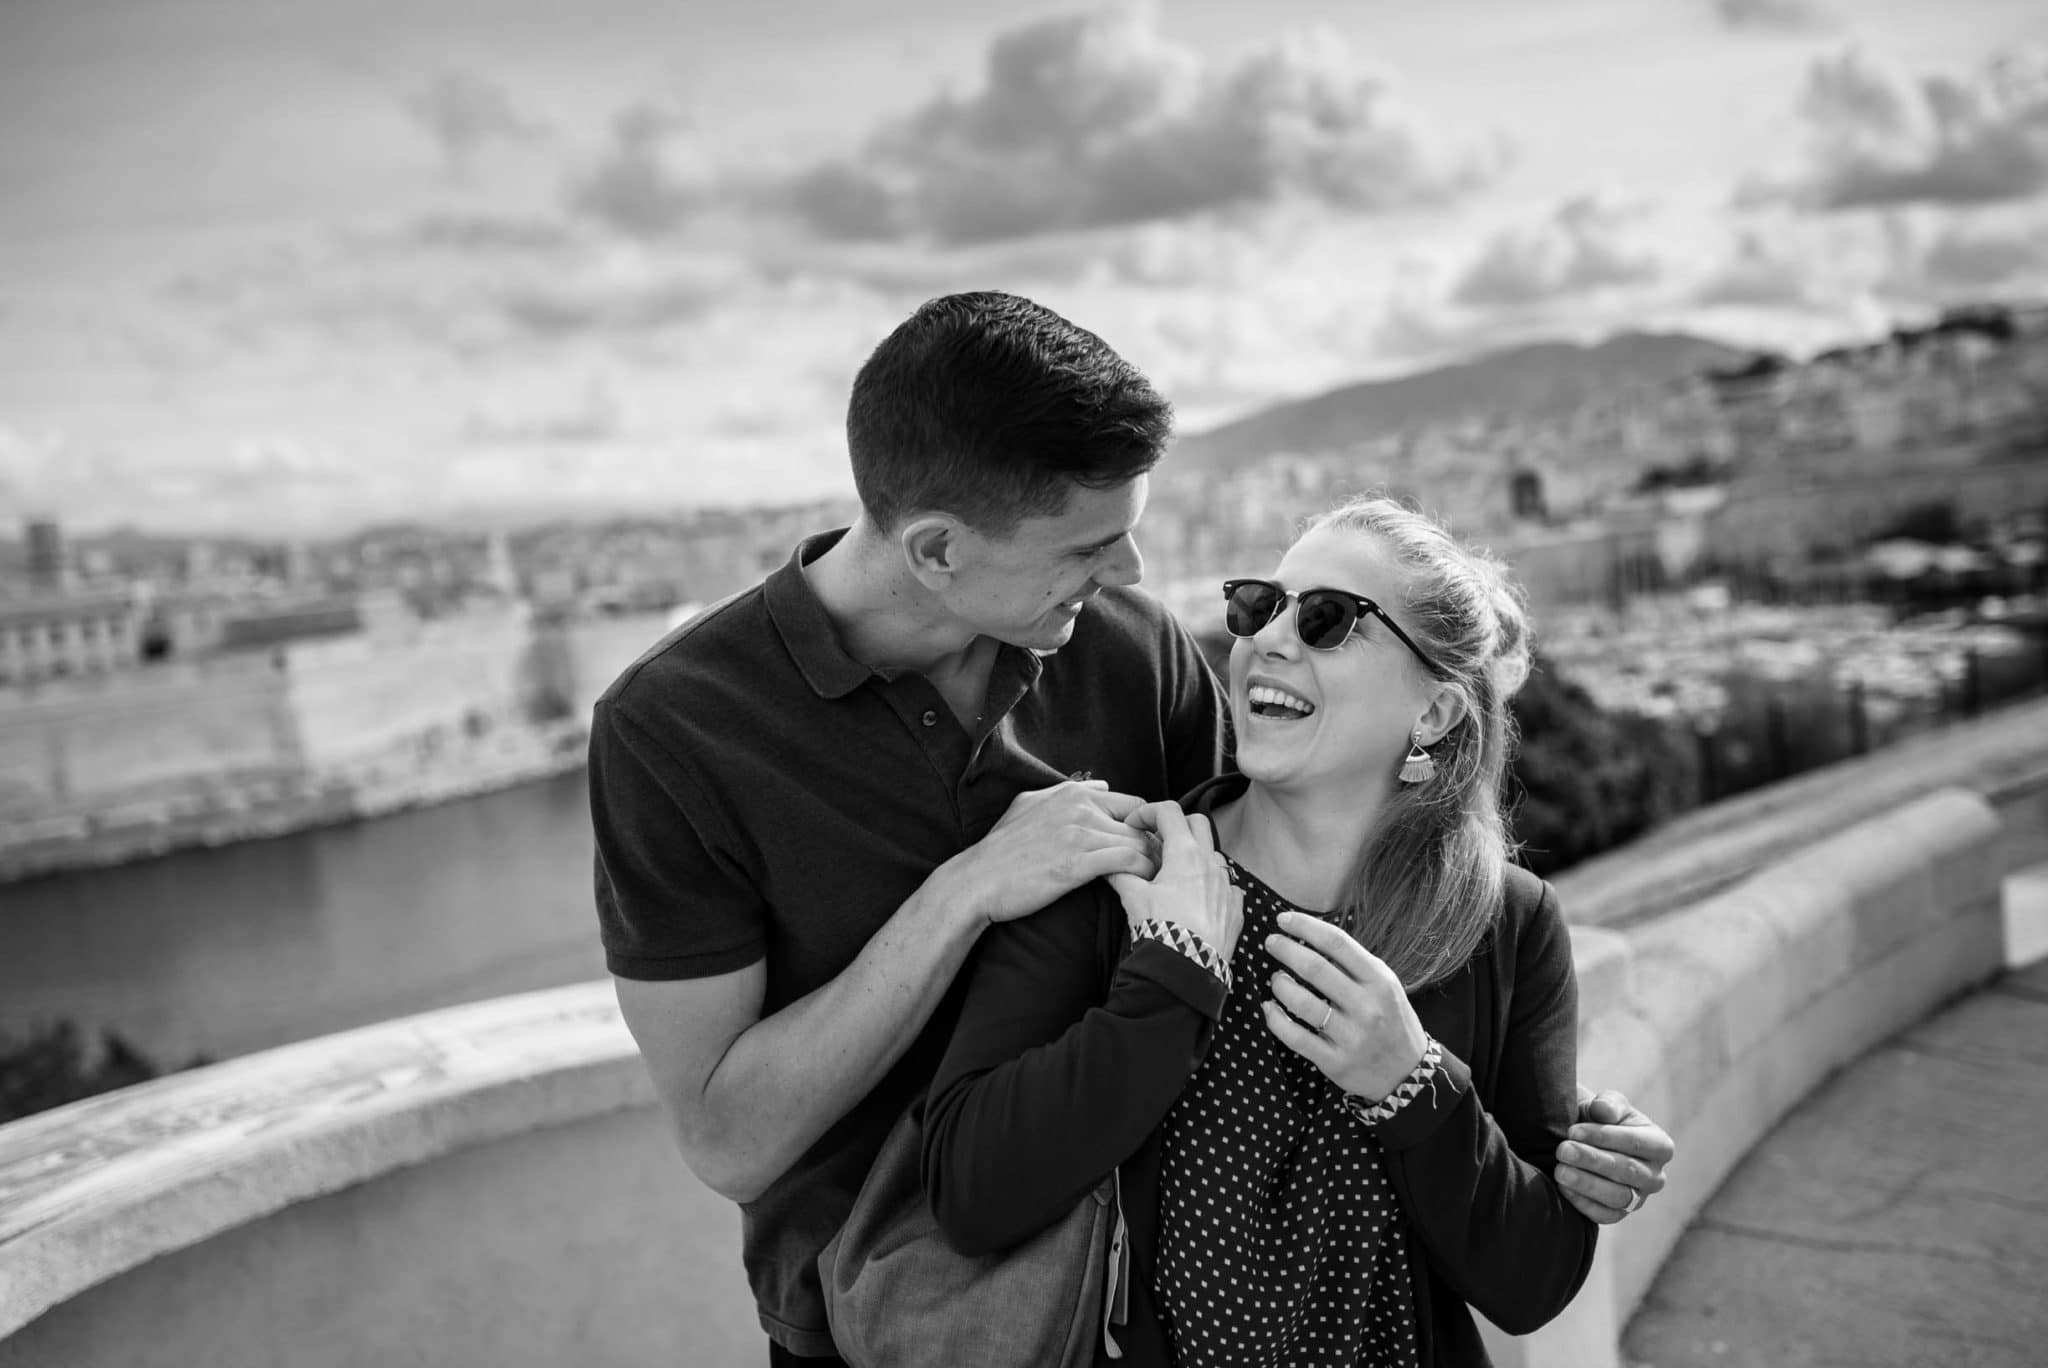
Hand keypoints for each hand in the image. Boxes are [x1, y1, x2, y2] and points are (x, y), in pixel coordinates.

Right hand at [933, 780, 1156, 927]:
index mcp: (1072, 793)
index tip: (1147, 848)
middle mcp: (1079, 807)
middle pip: (1140, 824)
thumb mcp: (1028, 805)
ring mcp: (1079, 833)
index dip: (1144, 827)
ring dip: (1151, 863)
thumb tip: (1099, 786)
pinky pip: (1127, 862)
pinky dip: (1140, 873)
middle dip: (1154, 846)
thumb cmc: (1002, 848)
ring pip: (1138, 843)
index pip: (1132, 802)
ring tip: (1156, 882)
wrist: (978, 880)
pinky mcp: (1077, 863)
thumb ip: (1066, 792)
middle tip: (1161, 868)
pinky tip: (1140, 887)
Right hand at [1106, 802, 1243, 963]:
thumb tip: (1109, 865)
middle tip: (1157, 843)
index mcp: (1185, 854)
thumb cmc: (1162, 931)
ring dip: (1194, 856)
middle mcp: (1210, 864)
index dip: (1149, 812)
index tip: (1136, 826)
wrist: (1187, 969)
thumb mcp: (1133, 898)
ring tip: (1175, 876)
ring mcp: (1227, 885)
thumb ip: (1120, 874)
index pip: (1169, 812)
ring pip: (1213, 854)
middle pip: (1198, 823)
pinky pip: (1227, 885)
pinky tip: (1196, 900)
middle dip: (1176, 826)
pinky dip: (1211, 885)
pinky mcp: (1235, 908)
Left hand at [1260, 910, 1427, 1102]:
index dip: (1305, 926)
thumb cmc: (1391, 1021)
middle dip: (1286, 949)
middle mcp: (1367, 1007)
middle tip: (1271, 942)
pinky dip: (1275, 1019)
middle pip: (1315, 969)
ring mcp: (1351, 1036)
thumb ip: (1354, 966)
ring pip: (1302, 1003)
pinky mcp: (1335, 1062)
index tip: (1284, 919)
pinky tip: (1269, 1008)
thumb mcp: (1386, 987)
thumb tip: (1310, 938)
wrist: (1408, 1074)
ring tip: (1275, 978)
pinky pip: (1295, 1037)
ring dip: (1280, 984)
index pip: (1338, 943)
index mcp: (1380, 981)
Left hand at [1554, 1087, 1673, 1223]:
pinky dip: (1583, 1203)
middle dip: (1592, 1160)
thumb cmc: (1600, 1118)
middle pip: (1627, 1171)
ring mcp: (1639, 1199)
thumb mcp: (1607, 1104)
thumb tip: (1604, 1111)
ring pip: (1617, 1196)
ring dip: (1587, 1184)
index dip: (1603, 1137)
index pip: (1635, 1143)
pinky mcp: (1619, 1214)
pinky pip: (1605, 1215)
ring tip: (1560, 1171)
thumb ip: (1609, 1104)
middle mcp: (1655, 1176)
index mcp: (1660, 1146)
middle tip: (1562, 1150)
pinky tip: (1563, 1188)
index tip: (1573, 1131)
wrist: (1585, 1139)